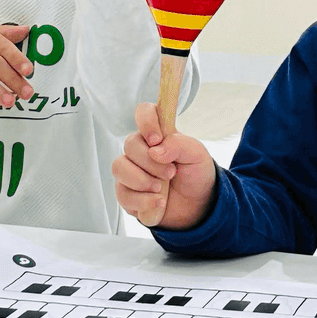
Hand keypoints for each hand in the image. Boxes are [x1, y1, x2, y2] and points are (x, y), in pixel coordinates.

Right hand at [112, 102, 217, 230]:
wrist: (197, 204)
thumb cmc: (195, 173)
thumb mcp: (197, 155)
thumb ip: (179, 145)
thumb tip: (155, 150)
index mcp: (158, 133)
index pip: (144, 112)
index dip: (146, 122)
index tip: (156, 139)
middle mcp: (141, 149)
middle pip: (129, 144)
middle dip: (150, 162)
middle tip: (171, 173)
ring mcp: (130, 170)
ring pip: (119, 168)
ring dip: (142, 181)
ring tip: (161, 190)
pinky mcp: (127, 193)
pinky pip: (122, 194)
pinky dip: (142, 201)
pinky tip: (159, 202)